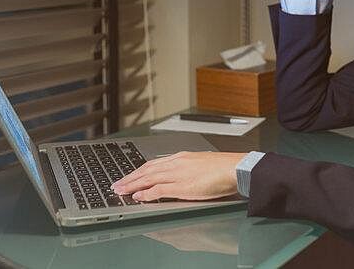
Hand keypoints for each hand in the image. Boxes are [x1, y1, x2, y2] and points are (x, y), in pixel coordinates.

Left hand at [111, 151, 245, 200]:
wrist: (236, 168)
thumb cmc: (224, 168)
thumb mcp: (201, 165)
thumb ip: (188, 169)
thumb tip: (180, 177)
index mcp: (182, 157)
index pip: (154, 163)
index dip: (138, 170)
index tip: (129, 175)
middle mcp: (177, 163)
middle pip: (147, 169)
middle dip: (130, 177)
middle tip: (117, 184)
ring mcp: (179, 173)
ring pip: (149, 178)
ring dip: (132, 185)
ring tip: (121, 190)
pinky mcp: (183, 185)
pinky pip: (159, 189)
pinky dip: (146, 193)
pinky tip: (138, 196)